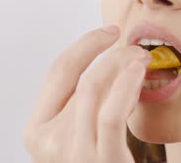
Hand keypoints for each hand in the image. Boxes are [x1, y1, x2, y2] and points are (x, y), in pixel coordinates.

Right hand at [23, 26, 150, 162]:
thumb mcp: (79, 133)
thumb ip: (81, 104)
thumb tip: (106, 59)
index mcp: (38, 129)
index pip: (58, 71)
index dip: (85, 45)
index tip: (109, 31)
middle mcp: (47, 141)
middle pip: (79, 77)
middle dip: (110, 52)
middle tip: (136, 47)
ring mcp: (72, 154)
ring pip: (93, 87)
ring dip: (121, 64)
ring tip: (143, 56)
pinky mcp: (101, 161)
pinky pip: (112, 113)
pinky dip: (127, 85)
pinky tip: (140, 70)